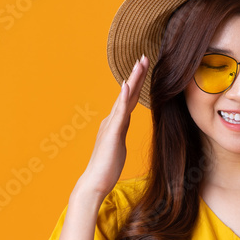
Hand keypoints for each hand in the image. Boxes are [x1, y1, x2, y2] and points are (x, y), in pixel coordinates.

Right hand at [75, 55, 148, 199]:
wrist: (94, 182)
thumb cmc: (106, 167)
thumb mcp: (117, 146)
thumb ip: (119, 132)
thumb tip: (122, 124)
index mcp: (115, 123)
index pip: (130, 99)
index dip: (137, 83)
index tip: (144, 68)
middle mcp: (112, 120)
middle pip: (128, 94)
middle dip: (136, 75)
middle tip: (144, 57)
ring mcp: (111, 125)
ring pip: (125, 99)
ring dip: (132, 80)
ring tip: (140, 64)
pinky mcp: (112, 134)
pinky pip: (120, 114)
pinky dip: (123, 99)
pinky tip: (127, 86)